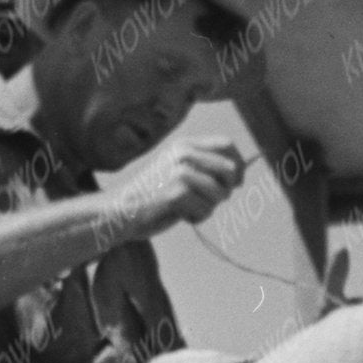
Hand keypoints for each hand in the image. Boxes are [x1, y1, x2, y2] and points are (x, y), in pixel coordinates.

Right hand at [107, 103, 254, 237]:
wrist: (122, 210)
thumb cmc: (154, 194)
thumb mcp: (179, 170)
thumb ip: (205, 167)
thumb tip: (240, 173)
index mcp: (185, 145)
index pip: (227, 144)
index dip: (239, 164)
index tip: (236, 183)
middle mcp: (184, 154)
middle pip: (230, 169)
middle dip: (226, 190)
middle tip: (208, 200)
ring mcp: (180, 172)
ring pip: (220, 193)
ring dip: (209, 207)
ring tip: (188, 208)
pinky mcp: (177, 193)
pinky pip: (206, 210)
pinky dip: (197, 218)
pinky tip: (180, 215)